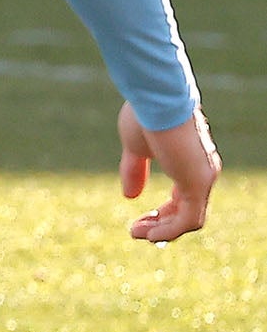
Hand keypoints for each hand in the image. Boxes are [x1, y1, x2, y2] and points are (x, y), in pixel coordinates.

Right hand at [119, 103, 219, 241]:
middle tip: (134, 230)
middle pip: (187, 214)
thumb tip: (130, 196)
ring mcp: (203, 179)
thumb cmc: (146, 115)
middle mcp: (202, 173)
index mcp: (190, 163)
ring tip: (136, 233)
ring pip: (189, 221)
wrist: (156, 98)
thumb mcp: (135, 148)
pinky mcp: (197, 183)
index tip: (137, 220)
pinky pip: (188, 220)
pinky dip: (167, 231)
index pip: (183, 200)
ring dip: (162, 232)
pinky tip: (146, 232)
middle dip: (159, 226)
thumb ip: (135, 171)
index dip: (161, 214)